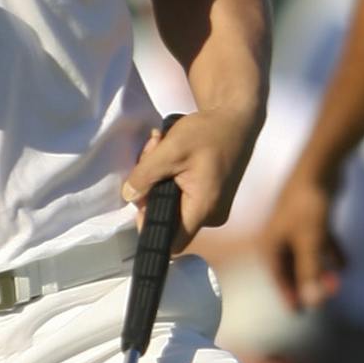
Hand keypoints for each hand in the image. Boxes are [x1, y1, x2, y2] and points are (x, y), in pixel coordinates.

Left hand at [121, 107, 258, 252]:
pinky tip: (170, 155)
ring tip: (159, 148)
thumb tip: (128, 195)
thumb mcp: (170, 149)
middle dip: (152, 192)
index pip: (172, 243)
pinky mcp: (212, 196)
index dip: (151, 228)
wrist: (235, 119)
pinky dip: (171, 179)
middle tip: (149, 158)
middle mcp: (212, 215)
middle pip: (170, 219)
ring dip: (159, 180)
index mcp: (204, 209)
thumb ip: (145, 175)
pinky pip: (184, 197)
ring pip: (174, 206)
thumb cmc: (208, 132)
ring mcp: (213, 206)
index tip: (141, 201)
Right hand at [264, 162, 347, 309]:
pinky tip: (346, 264)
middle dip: (309, 283)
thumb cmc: (309, 206)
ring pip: (308, 254)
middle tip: (324, 300)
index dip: (289, 295)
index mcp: (270, 243)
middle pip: (292, 266)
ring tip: (337, 283)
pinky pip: (320, 241)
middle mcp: (279, 235)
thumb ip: (310, 272)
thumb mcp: (310, 243)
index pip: (278, 276)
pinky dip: (331, 252)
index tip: (299, 314)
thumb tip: (313, 303)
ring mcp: (296, 225)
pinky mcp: (312, 216)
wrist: (320, 168)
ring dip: (321, 269)